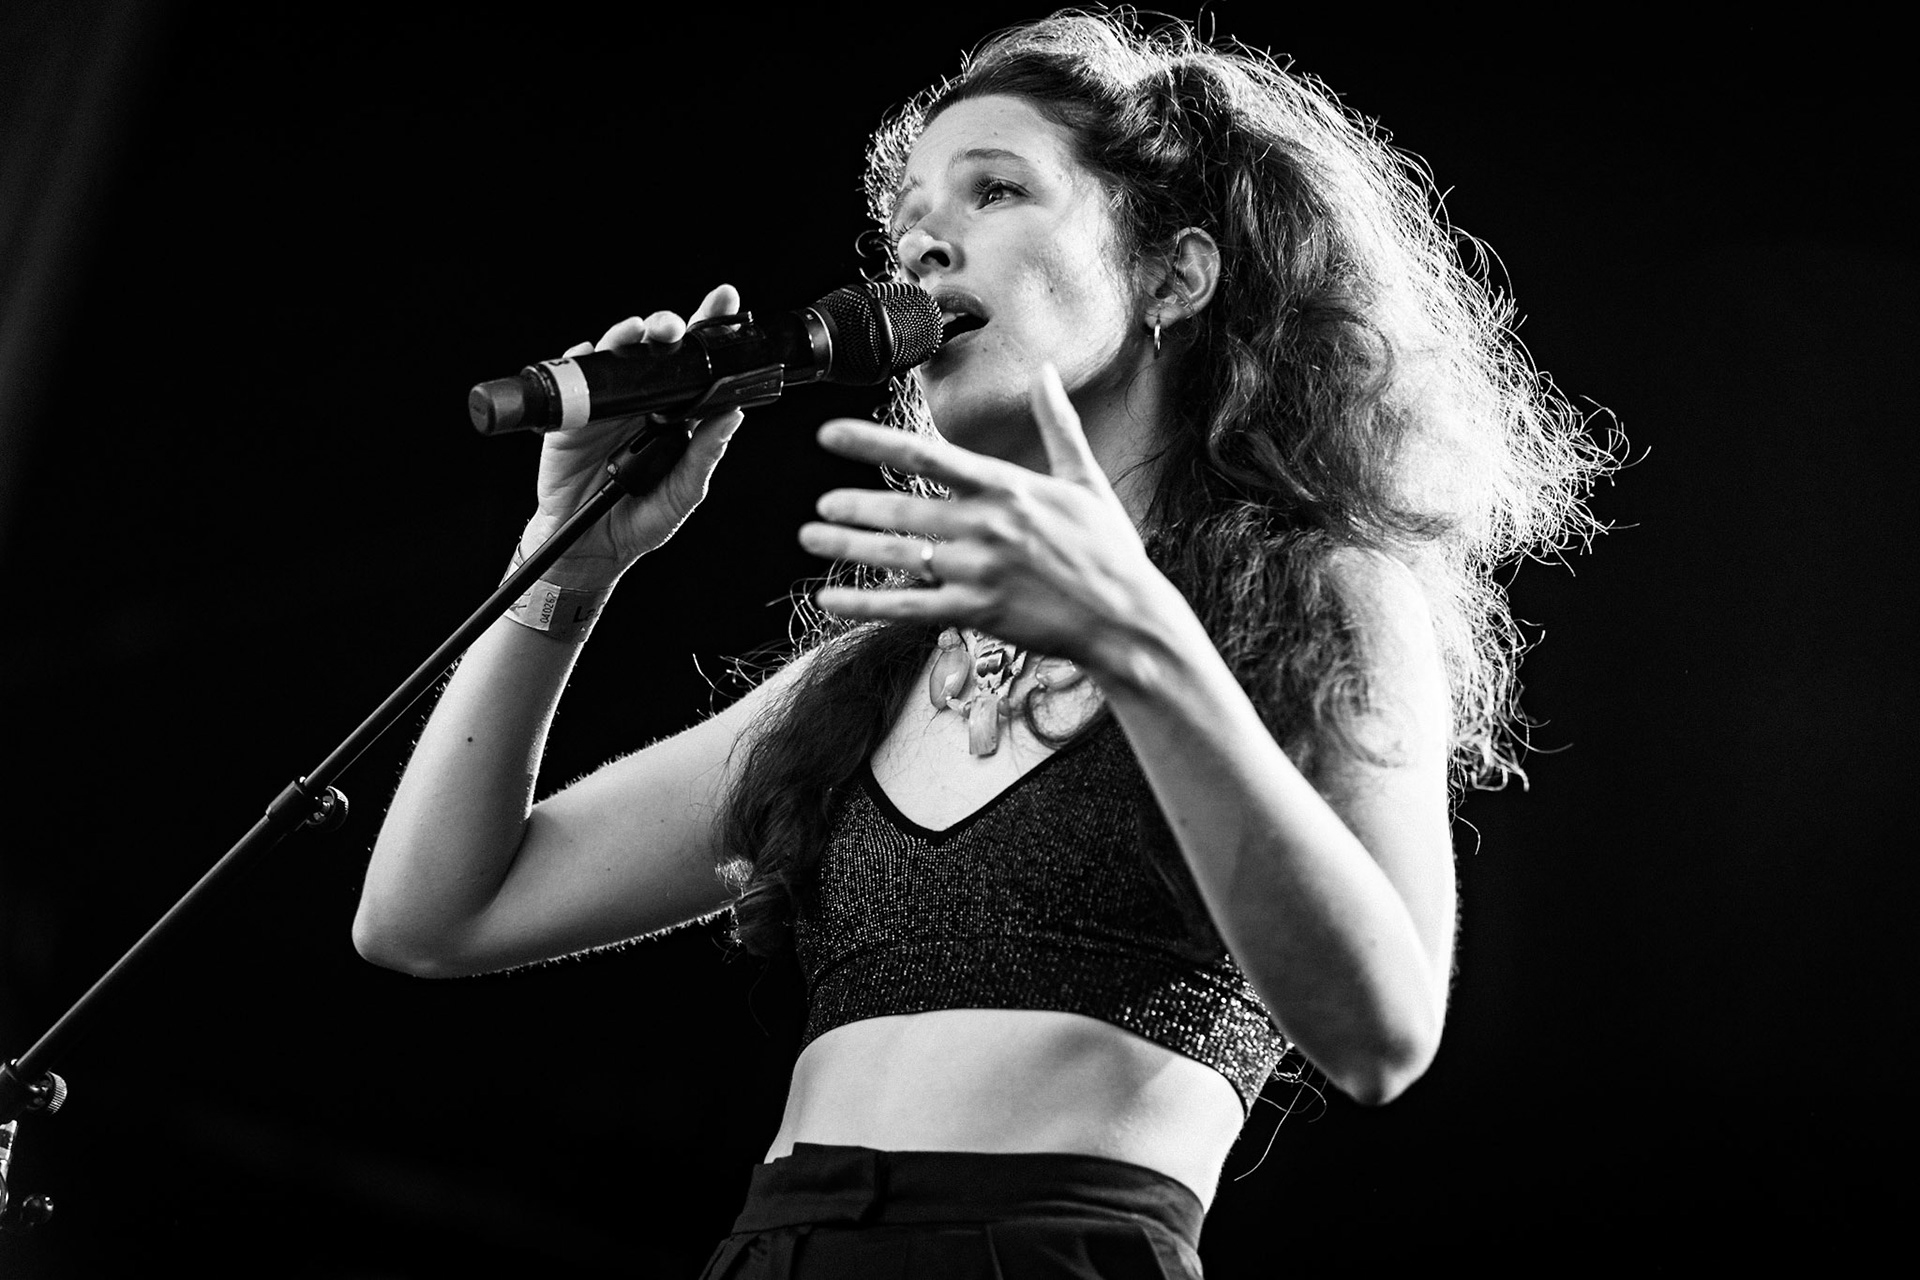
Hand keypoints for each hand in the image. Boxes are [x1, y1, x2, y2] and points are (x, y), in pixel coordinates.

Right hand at [522, 284, 748, 586]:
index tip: (726, 300)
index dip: (708, 329)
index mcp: (674, 414)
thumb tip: (732, 415)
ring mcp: (606, 405)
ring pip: (616, 355)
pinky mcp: (572, 416)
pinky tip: (592, 353)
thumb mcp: (684, 491)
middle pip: (655, 349)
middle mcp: (642, 402)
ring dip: (625, 336)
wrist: (593, 548)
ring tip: (638, 333)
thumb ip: (705, 454)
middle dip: (665, 326)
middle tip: (674, 327)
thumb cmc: (640, 518)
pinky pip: (574, 377)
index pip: (695, 365)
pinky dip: (581, 359)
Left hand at [799, 364, 1177, 677]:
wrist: (1128, 618)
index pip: (926, 455)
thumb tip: (1047, 371)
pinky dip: (863, 605)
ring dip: (848, 548)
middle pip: (902, 510)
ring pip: (898, 557)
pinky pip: (907, 607)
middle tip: (820, 506)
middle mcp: (988, 526)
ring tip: (812, 539)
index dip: (871, 442)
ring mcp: (980, 572)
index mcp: (1008, 487)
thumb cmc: (1109, 550)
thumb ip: (1057, 424)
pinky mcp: (978, 613)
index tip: (829, 434)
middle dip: (853, 506)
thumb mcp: (1086, 480)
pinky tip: (829, 601)